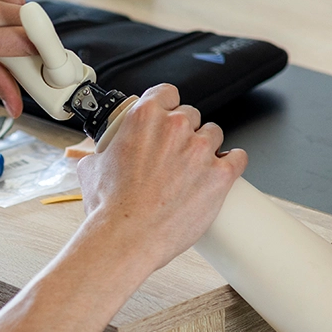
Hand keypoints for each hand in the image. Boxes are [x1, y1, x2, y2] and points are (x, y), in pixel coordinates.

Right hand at [76, 85, 247, 270]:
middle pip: (191, 115)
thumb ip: (99, 152)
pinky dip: (233, 162)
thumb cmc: (110, 208)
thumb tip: (96, 154)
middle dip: (185, 132)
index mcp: (145, 117)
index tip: (167, 117)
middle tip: (175, 154)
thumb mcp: (92, 168)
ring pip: (214, 134)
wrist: (127, 238)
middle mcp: (175, 127)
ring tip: (196, 168)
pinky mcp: (220, 175)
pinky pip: (239, 157)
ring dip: (207, 147)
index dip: (168, 106)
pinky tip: (224, 169)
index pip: (167, 93)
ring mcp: (200, 149)